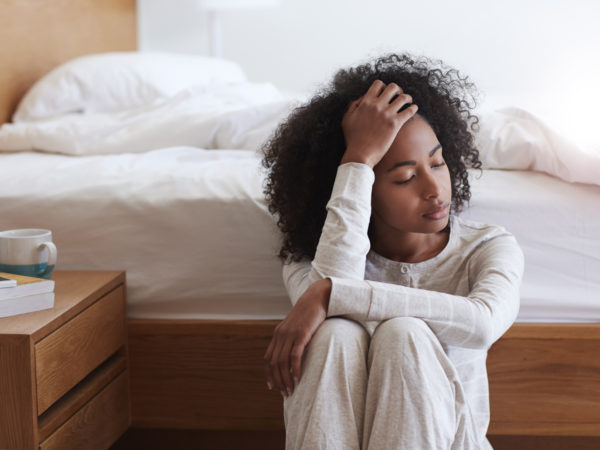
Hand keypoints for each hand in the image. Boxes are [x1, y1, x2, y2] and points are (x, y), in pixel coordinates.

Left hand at [264, 278, 331, 396]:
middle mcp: (281, 335)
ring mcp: (290, 335)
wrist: (317, 298)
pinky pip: (295, 356)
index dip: (269, 374)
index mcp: (278, 334)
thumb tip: (293, 354)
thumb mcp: (297, 327)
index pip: (268, 358)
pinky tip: (298, 378)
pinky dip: (295, 369)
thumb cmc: (310, 314)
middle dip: (277, 380)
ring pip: (282, 362)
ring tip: (291, 390)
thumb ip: (292, 338)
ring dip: (285, 379)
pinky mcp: (301, 335)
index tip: (272, 386)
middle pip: (273, 363)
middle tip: (284, 393)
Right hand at [341, 80, 417, 167]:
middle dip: (397, 90)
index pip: (378, 84)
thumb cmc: (352, 139)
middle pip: (393, 87)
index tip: (386, 93)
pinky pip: (409, 110)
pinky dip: (413, 108)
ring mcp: (387, 114)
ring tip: (408, 102)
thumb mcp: (346, 120)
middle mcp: (377, 105)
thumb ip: (352, 106)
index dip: (384, 87)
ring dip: (407, 98)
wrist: (360, 155)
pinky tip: (413, 109)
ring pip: (403, 97)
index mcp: (365, 102)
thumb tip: (361, 99)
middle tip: (398, 96)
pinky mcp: (395, 124)